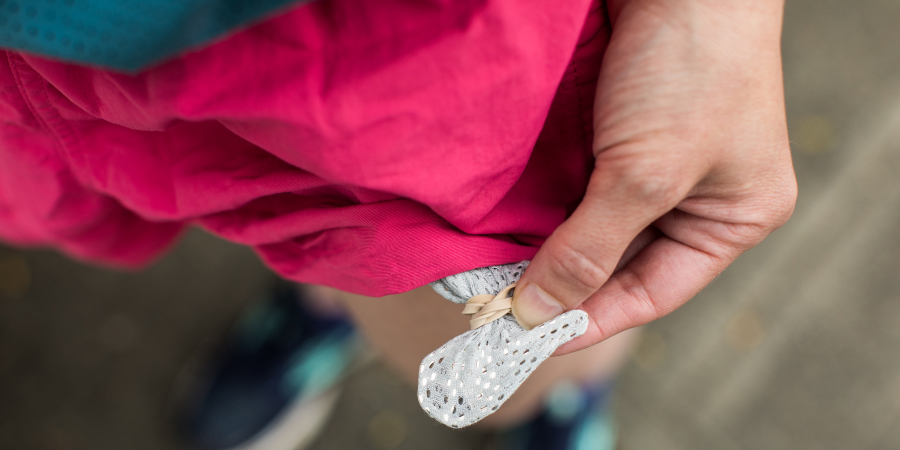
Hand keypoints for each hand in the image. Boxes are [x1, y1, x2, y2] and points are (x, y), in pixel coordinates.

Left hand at [511, 0, 796, 353]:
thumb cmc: (690, 69)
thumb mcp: (646, 174)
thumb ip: (591, 247)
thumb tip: (542, 312)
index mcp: (732, 217)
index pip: (654, 291)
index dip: (594, 318)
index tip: (534, 337)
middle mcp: (694, 195)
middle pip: (620, 261)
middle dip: (565, 281)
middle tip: (504, 305)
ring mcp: (653, 159)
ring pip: (592, 224)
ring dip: (547, 244)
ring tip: (498, 271)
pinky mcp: (617, 129)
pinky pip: (576, 184)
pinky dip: (543, 204)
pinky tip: (507, 222)